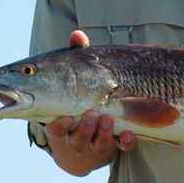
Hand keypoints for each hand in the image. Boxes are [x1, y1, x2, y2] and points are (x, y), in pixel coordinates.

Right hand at [45, 30, 135, 175]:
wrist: (82, 144)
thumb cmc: (72, 102)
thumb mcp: (69, 85)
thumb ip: (73, 60)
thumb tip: (77, 34)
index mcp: (60, 125)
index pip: (54, 130)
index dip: (58, 126)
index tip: (65, 118)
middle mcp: (75, 138)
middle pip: (77, 138)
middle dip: (84, 128)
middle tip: (91, 115)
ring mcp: (94, 145)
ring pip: (98, 144)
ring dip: (103, 132)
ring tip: (107, 119)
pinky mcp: (113, 147)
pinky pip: (120, 148)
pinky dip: (125, 141)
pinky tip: (129, 134)